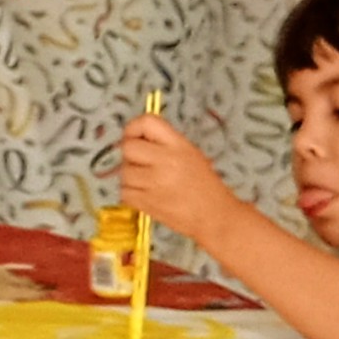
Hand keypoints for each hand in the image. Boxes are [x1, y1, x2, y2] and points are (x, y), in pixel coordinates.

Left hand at [120, 114, 236, 241]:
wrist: (214, 216)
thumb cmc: (203, 185)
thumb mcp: (189, 153)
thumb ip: (163, 142)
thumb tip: (135, 137)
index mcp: (178, 144)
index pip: (146, 122)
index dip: (134, 128)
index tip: (135, 137)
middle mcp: (166, 160)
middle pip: (128, 147)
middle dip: (131, 155)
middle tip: (141, 164)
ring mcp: (155, 182)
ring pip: (124, 172)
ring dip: (131, 177)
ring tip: (149, 183)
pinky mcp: (147, 203)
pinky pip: (125, 192)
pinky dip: (131, 194)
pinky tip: (147, 195)